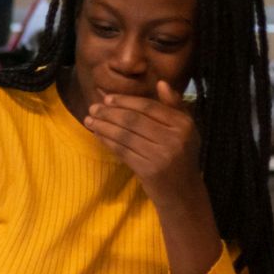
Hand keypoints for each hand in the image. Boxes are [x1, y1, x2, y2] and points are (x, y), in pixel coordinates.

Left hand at [83, 81, 204, 207]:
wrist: (183, 191)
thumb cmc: (181, 156)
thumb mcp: (185, 130)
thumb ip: (174, 105)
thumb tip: (161, 82)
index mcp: (183, 124)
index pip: (149, 107)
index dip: (125, 101)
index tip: (107, 98)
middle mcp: (174, 138)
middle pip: (134, 120)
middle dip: (110, 112)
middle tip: (93, 107)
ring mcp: (161, 155)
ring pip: (125, 135)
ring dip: (104, 126)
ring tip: (89, 119)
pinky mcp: (148, 170)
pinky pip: (122, 150)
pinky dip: (107, 141)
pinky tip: (98, 134)